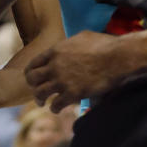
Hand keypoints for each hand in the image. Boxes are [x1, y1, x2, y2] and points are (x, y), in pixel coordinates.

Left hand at [25, 31, 146, 110]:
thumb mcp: (81, 37)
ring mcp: (62, 80)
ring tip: (43, 103)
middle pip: (32, 79)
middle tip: (37, 92)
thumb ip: (69, 44)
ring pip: (40, 93)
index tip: (32, 78)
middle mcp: (55, 65)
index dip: (31, 72)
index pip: (34, 63)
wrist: (116, 57)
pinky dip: (55, 108)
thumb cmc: (103, 44)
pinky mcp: (72, 93)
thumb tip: (68, 46)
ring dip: (40, 100)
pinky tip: (58, 109)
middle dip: (33, 86)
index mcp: (56, 50)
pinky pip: (56, 105)